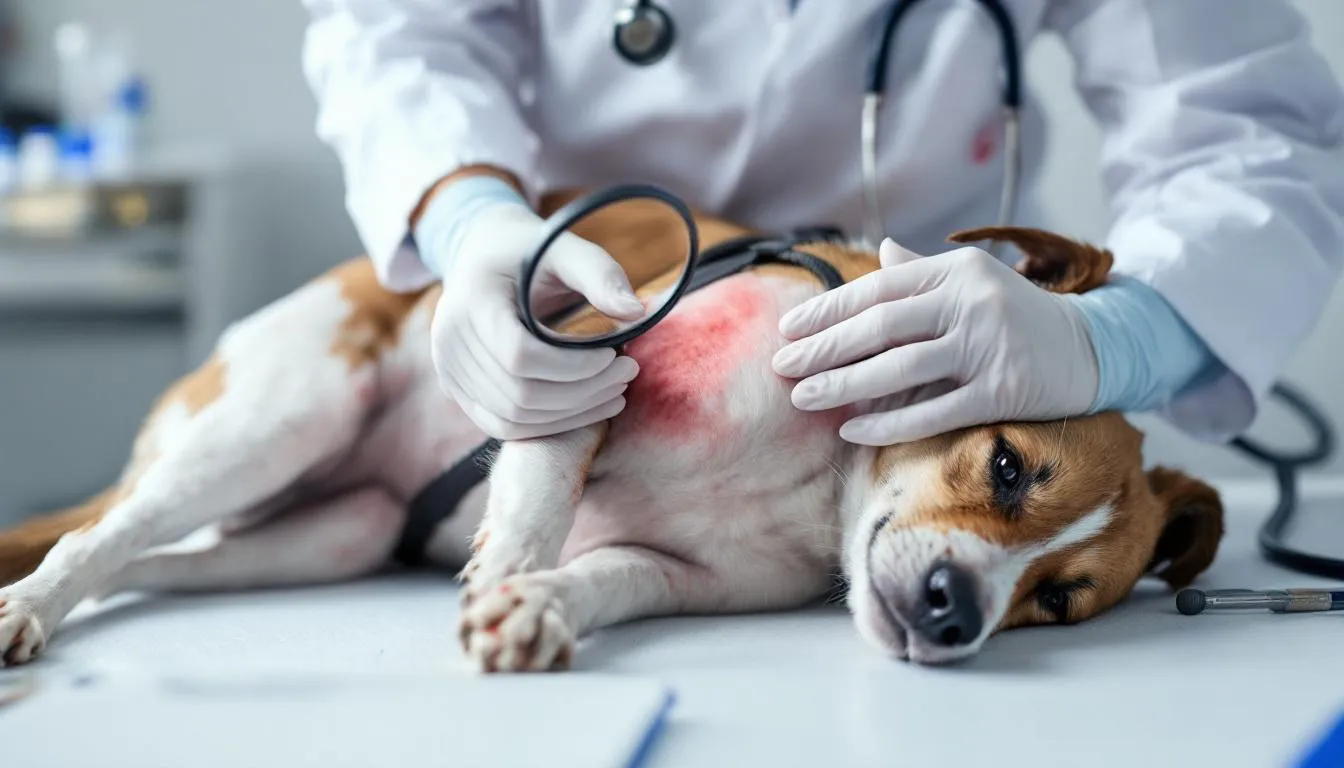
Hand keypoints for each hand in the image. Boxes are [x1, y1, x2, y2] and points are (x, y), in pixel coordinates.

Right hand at [429, 200, 644, 439]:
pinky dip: (548, 424)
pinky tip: (587, 407)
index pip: (520, 355)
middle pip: (520, 393)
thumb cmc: (528, 251)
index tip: (615, 355)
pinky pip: (502, 425)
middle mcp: (448, 340)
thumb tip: (638, 312)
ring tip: (614, 392)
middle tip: (627, 374)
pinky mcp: (456, 390)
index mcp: (472, 300)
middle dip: (582, 392)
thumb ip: (599, 274)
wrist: (482, 257)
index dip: (574, 366)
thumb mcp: (564, 247)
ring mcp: (447, 371)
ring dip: (571, 413)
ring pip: (514, 417)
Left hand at [770, 238, 1099, 444]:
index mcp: (956, 271)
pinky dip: (888, 424)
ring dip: (844, 386)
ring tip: (804, 398)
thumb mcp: (974, 282)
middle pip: (880, 327)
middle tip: (783, 367)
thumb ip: (924, 272)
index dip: (828, 310)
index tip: (788, 329)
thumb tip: (880, 251)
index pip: (878, 289)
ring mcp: (988, 347)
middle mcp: (970, 302)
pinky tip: (852, 431)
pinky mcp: (1002, 391)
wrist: (1092, 349)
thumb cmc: (1017, 316)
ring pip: (900, 368)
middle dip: (824, 349)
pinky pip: (932, 411)